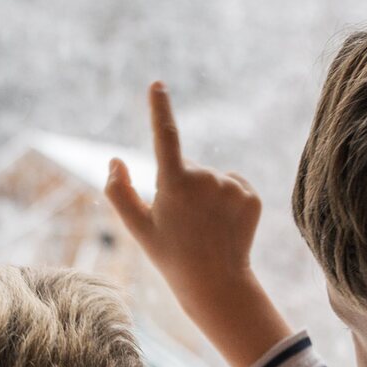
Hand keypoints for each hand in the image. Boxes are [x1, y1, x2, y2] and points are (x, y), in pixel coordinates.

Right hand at [104, 82, 291, 366]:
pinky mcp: (252, 196)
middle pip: (188, 167)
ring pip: (212, 178)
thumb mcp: (136, 226)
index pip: (164, 136)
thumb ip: (118, 190)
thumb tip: (115, 160)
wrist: (216, 281)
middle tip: (184, 220)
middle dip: (182, 184)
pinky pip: (234, 185)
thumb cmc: (170, 254)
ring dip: (206, 194)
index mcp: (174, 182)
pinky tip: (224, 223)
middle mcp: (206, 179)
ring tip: (205, 225)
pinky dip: (228, 199)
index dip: (160, 109)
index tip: (157, 85)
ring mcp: (232, 187)